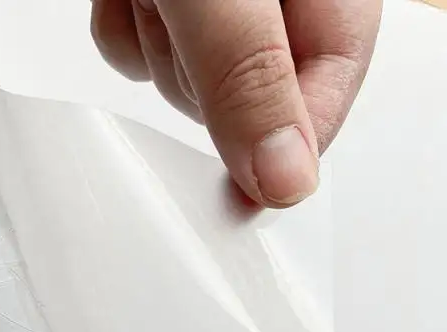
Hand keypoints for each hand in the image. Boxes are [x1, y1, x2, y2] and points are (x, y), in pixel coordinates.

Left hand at [91, 0, 381, 206]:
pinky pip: (137, 53)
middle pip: (242, 102)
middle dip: (199, 78)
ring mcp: (219, 10)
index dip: (281, 152)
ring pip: (181, 81)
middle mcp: (276, 9)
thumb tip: (285, 181)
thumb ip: (252, 77)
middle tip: (182, 19)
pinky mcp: (167, 6)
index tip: (244, 196)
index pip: (325, 102)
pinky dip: (121, 29)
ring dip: (155, 45)